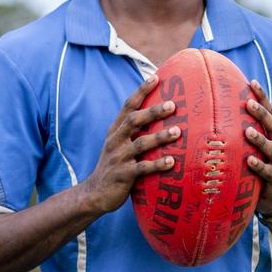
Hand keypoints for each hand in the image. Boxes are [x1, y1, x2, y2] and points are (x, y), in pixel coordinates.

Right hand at [78, 75, 181, 214]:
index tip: (156, 78)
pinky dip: (157, 164)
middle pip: (133, 121)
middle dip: (153, 112)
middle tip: (172, 105)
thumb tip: (159, 119)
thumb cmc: (113, 167)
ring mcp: (118, 158)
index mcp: (115, 131)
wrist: (94, 194)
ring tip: (177, 132)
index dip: (141, 91)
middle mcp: (115, 141)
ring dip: (159, 137)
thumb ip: (133, 133)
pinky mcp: (123, 175)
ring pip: (140, 143)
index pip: (127, 106)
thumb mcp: (118, 146)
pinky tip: (171, 161)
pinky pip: (142, 168)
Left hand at [244, 79, 271, 215]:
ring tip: (247, 130)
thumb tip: (211, 114)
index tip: (252, 82)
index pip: (268, 113)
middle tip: (248, 102)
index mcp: (271, 137)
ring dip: (260, 139)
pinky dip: (259, 166)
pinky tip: (249, 161)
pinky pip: (268, 172)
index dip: (262, 97)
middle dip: (262, 113)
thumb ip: (237, 135)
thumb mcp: (248, 151)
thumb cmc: (254, 171)